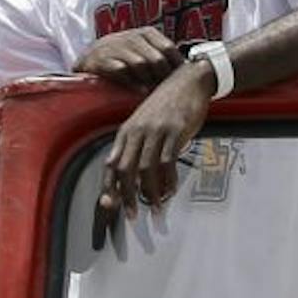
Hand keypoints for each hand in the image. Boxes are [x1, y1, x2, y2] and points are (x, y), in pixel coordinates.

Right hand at [75, 28, 185, 89]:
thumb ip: (162, 57)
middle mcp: (131, 36)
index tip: (182, 81)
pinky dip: (131, 82)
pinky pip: (121, 70)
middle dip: (163, 77)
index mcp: (146, 33)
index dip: (177, 67)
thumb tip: (192, 71)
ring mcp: (115, 46)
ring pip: (140, 64)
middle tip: (167, 92)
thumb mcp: (144, 50)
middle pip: (156, 59)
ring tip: (154, 93)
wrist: (90, 58)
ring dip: (148, 81)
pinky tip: (138, 91)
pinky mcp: (100, 59)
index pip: (169, 49)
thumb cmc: (124, 57)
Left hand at [92, 64, 212, 245]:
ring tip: (154, 208)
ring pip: (146, 169)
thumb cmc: (167, 103)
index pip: (111, 164)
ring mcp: (156, 132)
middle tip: (131, 215)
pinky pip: (168, 162)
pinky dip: (168, 180)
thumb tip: (132, 171)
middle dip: (126, 196)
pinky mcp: (175, 132)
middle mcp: (137, 132)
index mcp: (126, 131)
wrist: (188, 82)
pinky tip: (171, 191)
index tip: (110, 206)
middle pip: (125, 170)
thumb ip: (136, 143)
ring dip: (149, 192)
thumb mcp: (145, 122)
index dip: (109, 187)